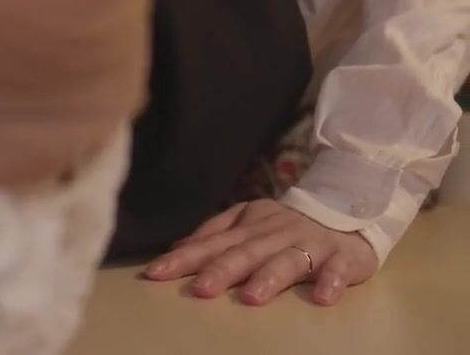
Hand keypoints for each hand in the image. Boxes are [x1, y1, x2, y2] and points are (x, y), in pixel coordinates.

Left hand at [143, 199, 377, 305]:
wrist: (348, 206)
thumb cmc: (287, 224)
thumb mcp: (247, 220)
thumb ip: (214, 234)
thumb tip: (176, 249)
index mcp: (248, 225)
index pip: (210, 243)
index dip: (183, 258)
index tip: (155, 273)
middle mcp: (274, 233)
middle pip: (245, 252)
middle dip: (221, 270)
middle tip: (199, 290)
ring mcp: (310, 243)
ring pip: (287, 260)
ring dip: (269, 278)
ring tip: (251, 298)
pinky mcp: (343, 257)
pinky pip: (337, 270)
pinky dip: (331, 282)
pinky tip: (322, 298)